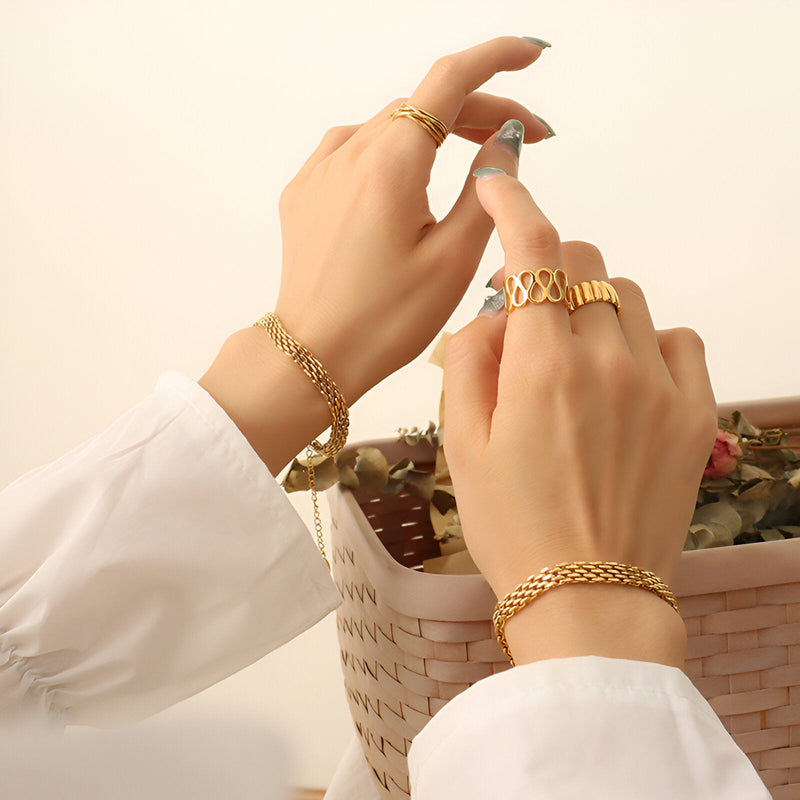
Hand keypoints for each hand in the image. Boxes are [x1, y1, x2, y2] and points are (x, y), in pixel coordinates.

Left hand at [201, 36, 553, 472]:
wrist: (313, 355)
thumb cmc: (384, 319)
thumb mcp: (454, 258)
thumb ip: (488, 188)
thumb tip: (505, 139)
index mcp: (391, 161)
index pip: (452, 80)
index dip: (498, 59)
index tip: (532, 54)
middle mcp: (349, 150)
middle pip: (425, 105)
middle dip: (481, 111)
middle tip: (527, 139)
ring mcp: (321, 168)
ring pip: (393, 127)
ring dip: (439, 133)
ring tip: (476, 161)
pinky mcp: (306, 190)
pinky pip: (359, 151)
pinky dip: (397, 154)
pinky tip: (416, 182)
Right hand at [443, 171, 717, 666]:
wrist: (585, 596)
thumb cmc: (512, 524)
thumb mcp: (460, 442)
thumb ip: (470, 358)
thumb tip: (495, 312)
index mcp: (540, 367)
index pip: (532, 250)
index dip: (513, 201)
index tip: (500, 177)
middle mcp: (606, 362)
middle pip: (584, 263)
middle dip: (549, 271)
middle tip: (528, 318)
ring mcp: (657, 386)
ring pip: (627, 297)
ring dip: (593, 307)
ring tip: (573, 362)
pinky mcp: (692, 413)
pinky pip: (677, 339)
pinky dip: (645, 340)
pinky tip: (623, 378)